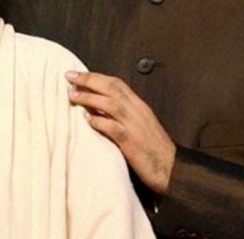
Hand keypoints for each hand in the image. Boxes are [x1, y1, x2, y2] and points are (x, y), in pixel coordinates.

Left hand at [65, 70, 175, 193]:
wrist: (173, 169)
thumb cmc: (154, 150)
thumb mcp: (139, 126)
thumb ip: (121, 115)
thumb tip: (96, 107)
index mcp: (139, 106)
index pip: (117, 83)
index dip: (96, 77)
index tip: (78, 74)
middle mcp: (137, 112)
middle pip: (112, 88)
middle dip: (89, 80)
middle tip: (69, 76)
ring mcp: (135, 126)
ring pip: (111, 104)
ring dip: (90, 98)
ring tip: (72, 95)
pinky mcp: (133, 143)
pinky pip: (114, 128)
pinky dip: (99, 122)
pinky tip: (87, 120)